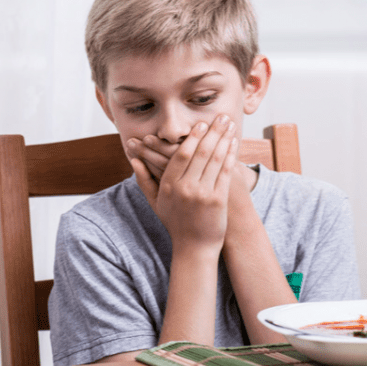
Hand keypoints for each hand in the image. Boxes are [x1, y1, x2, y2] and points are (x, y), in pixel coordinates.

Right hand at [126, 116, 238, 252]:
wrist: (195, 247)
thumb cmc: (175, 222)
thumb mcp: (155, 202)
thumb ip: (144, 179)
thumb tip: (133, 159)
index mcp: (169, 186)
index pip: (181, 155)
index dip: (192, 137)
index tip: (201, 124)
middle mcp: (185, 188)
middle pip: (201, 153)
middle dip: (213, 132)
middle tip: (220, 117)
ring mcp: (203, 194)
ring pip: (215, 160)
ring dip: (224, 139)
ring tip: (229, 125)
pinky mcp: (218, 200)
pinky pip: (225, 172)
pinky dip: (230, 156)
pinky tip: (234, 144)